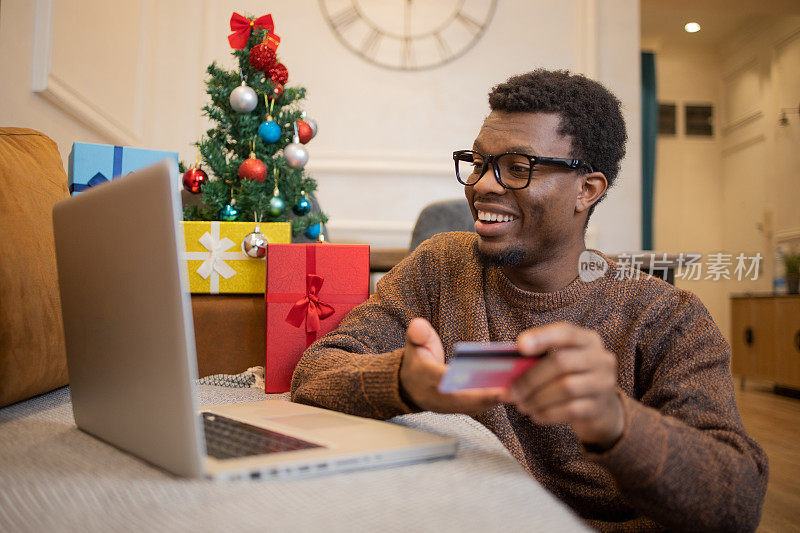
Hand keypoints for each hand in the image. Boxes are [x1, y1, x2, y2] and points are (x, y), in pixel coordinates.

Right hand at [400, 318, 503, 414]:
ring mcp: (443, 407)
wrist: (409, 384)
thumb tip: (419, 325)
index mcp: (422, 377)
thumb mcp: (414, 342)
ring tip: (512, 390)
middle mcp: (431, 396)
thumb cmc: (418, 359)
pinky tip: (508, 392)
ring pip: (469, 407)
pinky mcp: (454, 410)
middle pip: (459, 399)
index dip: (458, 381)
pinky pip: (473, 409)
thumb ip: (417, 333)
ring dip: (490, 400)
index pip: (440, 380)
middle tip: (505, 389)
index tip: (475, 378)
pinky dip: (489, 402)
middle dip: (482, 396)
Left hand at [502, 322, 623, 448]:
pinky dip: (547, 413)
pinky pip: (570, 410)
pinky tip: (535, 414)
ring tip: (521, 405)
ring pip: (565, 388)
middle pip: (561, 362)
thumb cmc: (570, 378)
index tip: (520, 346)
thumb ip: (539, 359)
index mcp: (587, 340)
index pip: (566, 332)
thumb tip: (507, 371)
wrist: (601, 409)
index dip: (542, 337)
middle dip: (531, 378)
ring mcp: (603, 383)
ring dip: (537, 398)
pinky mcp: (599, 407)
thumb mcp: (560, 363)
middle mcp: (600, 358)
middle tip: (511, 392)